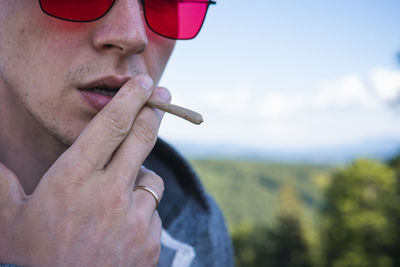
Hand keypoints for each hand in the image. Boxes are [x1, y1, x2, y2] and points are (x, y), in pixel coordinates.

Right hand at [0, 74, 169, 266]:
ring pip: (149, 179)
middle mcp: (109, 193)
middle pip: (141, 139)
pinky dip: (141, 212)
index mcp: (73, 180)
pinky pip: (152, 212)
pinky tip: (120, 229)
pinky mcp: (151, 240)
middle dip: (153, 112)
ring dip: (138, 178)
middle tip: (162, 98)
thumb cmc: (30, 262)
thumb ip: (3, 183)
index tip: (144, 82)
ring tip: (115, 197)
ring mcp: (135, 218)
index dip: (130, 99)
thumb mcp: (9, 220)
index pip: (110, 126)